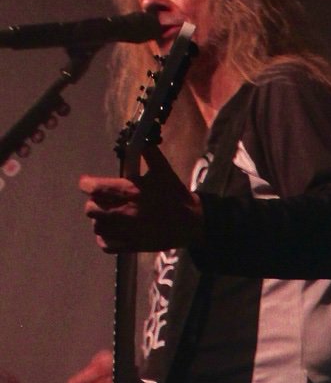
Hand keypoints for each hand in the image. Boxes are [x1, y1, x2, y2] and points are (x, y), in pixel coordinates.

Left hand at [79, 143, 202, 253]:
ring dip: (100, 220)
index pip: (93, 187)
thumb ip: (148, 153)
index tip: (89, 183)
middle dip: (94, 202)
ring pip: (97, 226)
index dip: (87, 184)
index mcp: (130, 191)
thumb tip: (137, 137)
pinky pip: (105, 244)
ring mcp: (128, 231)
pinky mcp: (132, 245)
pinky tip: (112, 231)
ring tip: (109, 216)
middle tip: (103, 200)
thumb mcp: (163, 170)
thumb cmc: (175, 195)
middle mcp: (125, 212)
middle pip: (90, 209)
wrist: (192, 222)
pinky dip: (105, 238)